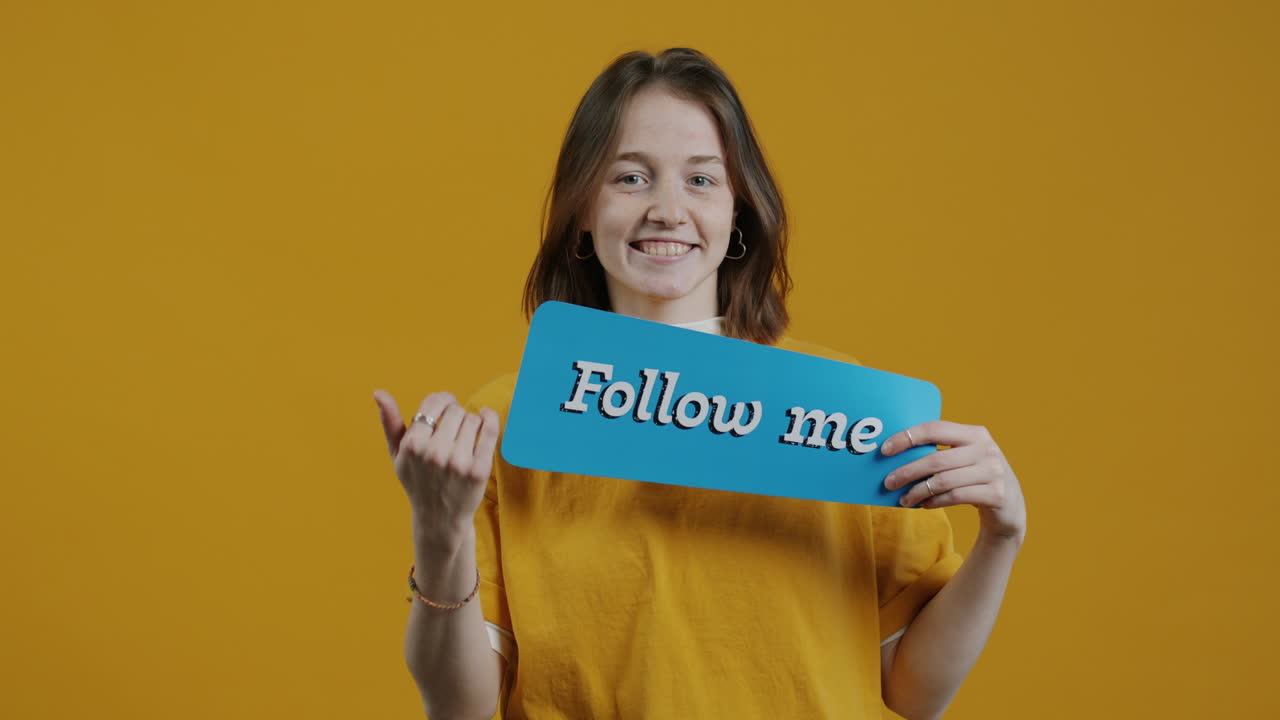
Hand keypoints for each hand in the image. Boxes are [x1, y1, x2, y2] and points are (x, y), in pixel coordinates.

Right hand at [373, 389, 500, 543]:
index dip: (442, 400)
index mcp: (412, 445)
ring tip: (464, 436)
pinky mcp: (479, 469)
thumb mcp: (398, 454)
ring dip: (471, 422)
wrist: (439, 518)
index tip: (446, 405)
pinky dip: (490, 419)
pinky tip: (485, 418)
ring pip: (473, 419)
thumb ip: (389, 422)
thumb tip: (378, 393)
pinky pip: (490, 430)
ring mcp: (458, 462)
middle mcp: (435, 453)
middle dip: (456, 414)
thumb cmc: (417, 480)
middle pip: (455, 410)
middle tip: (454, 427)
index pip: (434, 403)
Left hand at [881, 421, 1025, 541]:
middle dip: (907, 471)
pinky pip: (954, 497)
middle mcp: (986, 449)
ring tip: (904, 499)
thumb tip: (895, 456)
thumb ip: (940, 452)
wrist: (1010, 507)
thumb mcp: (964, 458)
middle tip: (888, 482)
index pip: (935, 429)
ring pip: (943, 481)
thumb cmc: (975, 478)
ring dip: (917, 491)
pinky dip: (934, 502)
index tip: (885, 450)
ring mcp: (993, 471)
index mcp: (975, 433)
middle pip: (936, 459)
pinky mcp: (995, 494)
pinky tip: (923, 505)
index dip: (907, 438)